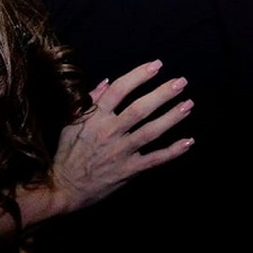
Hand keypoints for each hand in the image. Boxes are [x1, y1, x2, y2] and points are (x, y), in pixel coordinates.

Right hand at [49, 59, 193, 213]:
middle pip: (140, 109)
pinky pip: (154, 159)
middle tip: (181, 82)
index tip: (156, 65)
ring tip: (188, 104)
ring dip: (172, 117)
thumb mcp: (71, 122)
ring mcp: (121, 152)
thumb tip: (107, 82)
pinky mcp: (129, 170)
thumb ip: (89, 101)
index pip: (120, 90)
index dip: (139, 75)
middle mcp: (110, 132)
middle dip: (162, 94)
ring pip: (151, 131)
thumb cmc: (67, 153)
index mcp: (95, 117)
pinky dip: (173, 151)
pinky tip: (188, 141)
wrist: (64, 187)